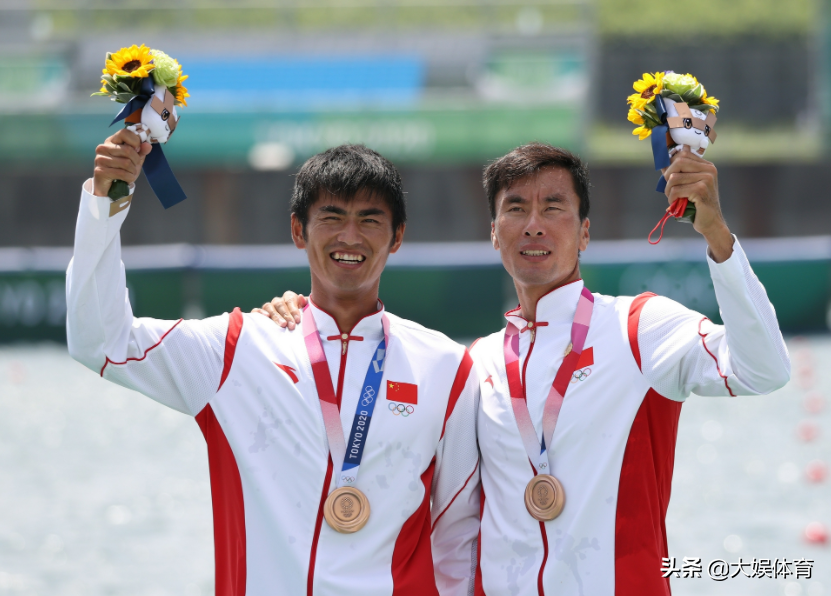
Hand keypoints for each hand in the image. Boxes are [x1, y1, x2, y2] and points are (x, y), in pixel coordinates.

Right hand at [93, 129, 152, 196]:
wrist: (111, 187)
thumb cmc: (122, 170)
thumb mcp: (134, 159)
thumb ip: (141, 151)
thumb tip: (148, 145)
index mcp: (112, 141)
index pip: (125, 132)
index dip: (135, 141)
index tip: (138, 149)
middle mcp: (103, 147)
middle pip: (128, 150)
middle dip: (136, 160)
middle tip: (134, 165)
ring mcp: (100, 159)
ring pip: (126, 163)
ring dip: (133, 170)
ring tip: (130, 173)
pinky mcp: (100, 171)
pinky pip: (122, 173)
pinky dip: (129, 178)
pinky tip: (127, 179)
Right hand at [251, 292, 306, 329]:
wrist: (293, 329)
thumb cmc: (301, 320)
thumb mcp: (307, 312)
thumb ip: (306, 304)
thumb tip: (301, 297)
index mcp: (289, 297)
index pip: (290, 299)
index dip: (293, 309)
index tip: (298, 320)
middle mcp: (278, 301)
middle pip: (279, 304)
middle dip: (286, 315)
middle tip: (291, 326)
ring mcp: (269, 307)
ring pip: (268, 306)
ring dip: (275, 315)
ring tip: (282, 325)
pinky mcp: (260, 314)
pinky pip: (256, 311)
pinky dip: (259, 312)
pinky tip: (266, 317)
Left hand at [662, 145, 733, 261]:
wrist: (711, 222)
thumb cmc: (697, 204)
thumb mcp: (689, 185)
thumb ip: (679, 172)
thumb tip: (664, 158)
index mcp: (707, 166)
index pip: (683, 153)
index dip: (670, 163)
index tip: (668, 176)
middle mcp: (709, 169)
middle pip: (678, 162)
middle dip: (667, 176)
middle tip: (668, 189)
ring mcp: (706, 179)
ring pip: (674, 178)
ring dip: (668, 190)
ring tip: (672, 198)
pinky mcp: (700, 190)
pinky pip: (676, 190)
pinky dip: (671, 198)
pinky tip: (676, 204)